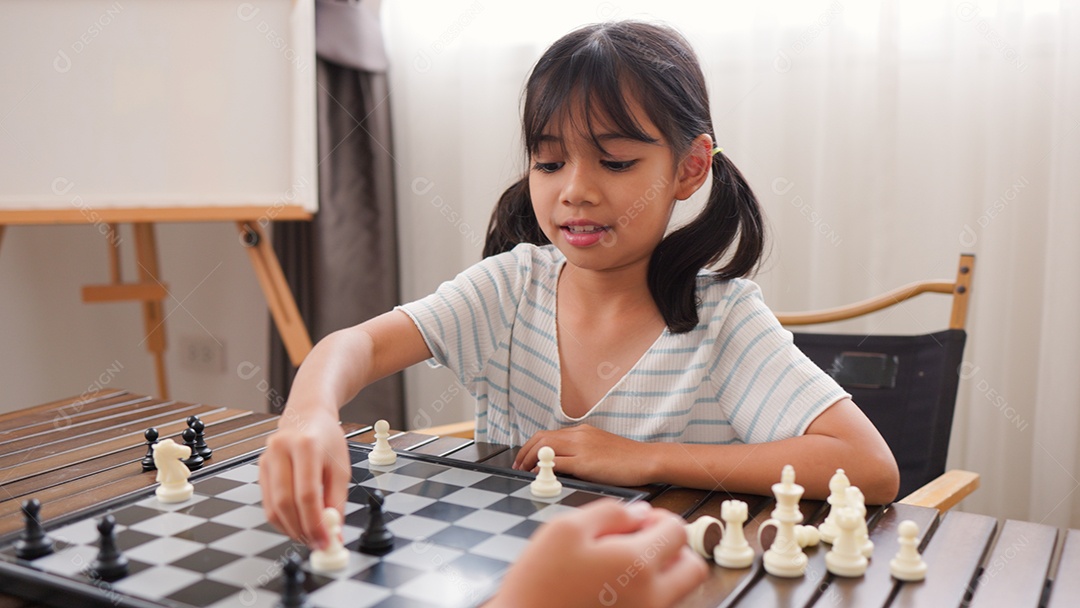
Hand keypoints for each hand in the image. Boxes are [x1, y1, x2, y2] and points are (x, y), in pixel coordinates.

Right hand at [259, 405, 349, 549]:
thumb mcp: (341, 466)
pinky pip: (267, 502)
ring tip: (307, 537)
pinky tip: (296, 524)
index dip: (315, 522)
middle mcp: (281, 450)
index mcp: (306, 445)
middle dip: (301, 529)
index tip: (325, 540)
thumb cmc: (326, 438)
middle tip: (315, 543)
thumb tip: (334, 532)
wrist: (307, 414)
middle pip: (285, 502)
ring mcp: (266, 458)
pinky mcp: (260, 468)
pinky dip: (281, 519)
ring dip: (290, 528)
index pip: (307, 493)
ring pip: (272, 506)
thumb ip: (337, 500)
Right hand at [487, 500, 707, 607]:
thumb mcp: (564, 529)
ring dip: (662, 571)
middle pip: (692, 567)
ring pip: (678, 590)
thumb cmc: (537, 583)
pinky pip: (657, 605)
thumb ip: (608, 513)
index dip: (658, 517)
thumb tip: (638, 513)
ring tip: (624, 564)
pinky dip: (647, 591)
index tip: (638, 521)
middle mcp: (650, 596)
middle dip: (673, 548)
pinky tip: (614, 584)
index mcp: (636, 565)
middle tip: (643, 542)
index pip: (676, 531)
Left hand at [513, 424, 655, 485]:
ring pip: (545, 448)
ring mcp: (582, 447)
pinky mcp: (586, 461)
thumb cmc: (628, 459)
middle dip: (525, 452)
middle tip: (518, 466)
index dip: (531, 446)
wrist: (647, 459)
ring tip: (524, 472)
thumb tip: (563, 464)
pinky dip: (544, 469)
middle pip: (541, 438)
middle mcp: (579, 435)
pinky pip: (558, 463)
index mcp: (582, 431)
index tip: (524, 458)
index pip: (547, 434)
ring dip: (530, 460)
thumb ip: (581, 452)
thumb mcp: (600, 449)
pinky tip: (539, 477)